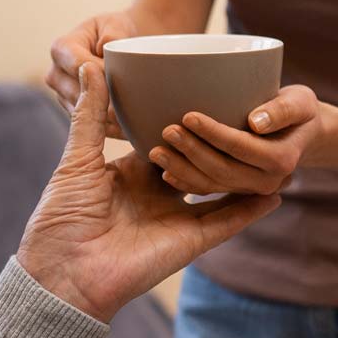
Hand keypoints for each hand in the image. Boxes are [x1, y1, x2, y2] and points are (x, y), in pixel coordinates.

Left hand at [17, 63, 280, 322]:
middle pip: (196, 164)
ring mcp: (175, 219)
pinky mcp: (189, 242)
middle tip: (244, 113)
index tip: (205, 95)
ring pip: (217, 191)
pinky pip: (227, 222)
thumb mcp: (77, 158)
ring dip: (241, 172)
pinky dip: (251, 209)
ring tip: (270, 147)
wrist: (64, 272)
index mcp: (129, 175)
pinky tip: (275, 192)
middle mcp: (156, 196)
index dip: (184, 123)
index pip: (166, 143)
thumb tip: (89, 65)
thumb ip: (91, 115)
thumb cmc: (62, 217)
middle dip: (217, 143)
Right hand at [45, 11, 138, 137]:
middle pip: (78, 94)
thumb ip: (113, 33)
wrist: (119, 47)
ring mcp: (64, 97)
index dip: (99, 75)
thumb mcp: (116, 24)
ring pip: (83, 114)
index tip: (122, 82)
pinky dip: (111, 129)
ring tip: (133, 121)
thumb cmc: (116, 31)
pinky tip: (130, 130)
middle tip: (130, 108)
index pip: (77, 66)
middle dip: (104, 101)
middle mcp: (56, 75)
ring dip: (108, 119)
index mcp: (61, 49)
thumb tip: (106, 47)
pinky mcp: (76, 114)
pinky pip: (90, 127)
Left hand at [148, 85, 322, 195]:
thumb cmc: (299, 110)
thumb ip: (282, 111)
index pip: (240, 147)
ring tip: (156, 151)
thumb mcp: (300, 102)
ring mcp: (250, 191)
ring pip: (211, 184)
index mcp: (281, 160)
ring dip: (182, 170)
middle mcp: (266, 182)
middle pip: (222, 169)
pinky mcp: (237, 193)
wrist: (302, 135)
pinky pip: (208, 191)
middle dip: (192, 151)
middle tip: (166, 131)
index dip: (213, 133)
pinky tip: (164, 172)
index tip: (188, 116)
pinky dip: (186, 183)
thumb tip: (255, 122)